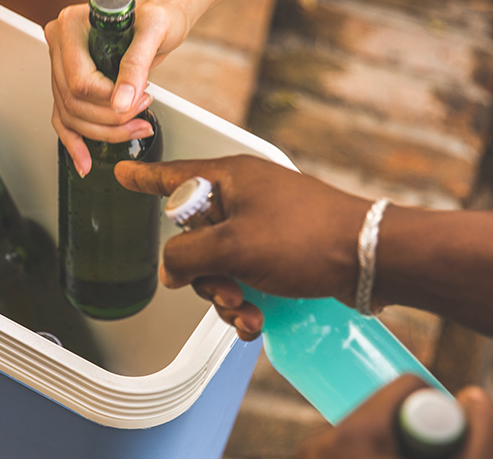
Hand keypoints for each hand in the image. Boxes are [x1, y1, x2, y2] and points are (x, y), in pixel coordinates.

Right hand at [46, 0, 189, 176]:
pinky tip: (84, 162)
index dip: (109, 100)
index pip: (79, 81)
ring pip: (70, 114)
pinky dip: (75, 142)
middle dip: (110, 118)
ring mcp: (61, 64)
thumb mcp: (153, 32)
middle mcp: (59, 44)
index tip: (139, 99)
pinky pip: (64, 118)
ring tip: (136, 127)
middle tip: (142, 113)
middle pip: (73, 101)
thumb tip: (122, 103)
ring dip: (103, 131)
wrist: (160, 12)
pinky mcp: (69, 81)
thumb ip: (135, 66)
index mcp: (70, 26)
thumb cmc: (157, 12)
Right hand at [115, 155, 373, 336]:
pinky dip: (247, 301)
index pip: (173, 176)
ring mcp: (264, 225)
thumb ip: (187, 257)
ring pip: (220, 264)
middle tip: (224, 291)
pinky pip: (247, 277)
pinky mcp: (282, 252)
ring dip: (225, 295)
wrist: (370, 259)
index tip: (122, 172)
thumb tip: (172, 270)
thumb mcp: (233, 247)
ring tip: (246, 312)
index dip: (144, 179)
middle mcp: (246, 197)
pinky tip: (257, 321)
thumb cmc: (308, 238)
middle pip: (194, 236)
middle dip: (203, 275)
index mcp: (230, 179)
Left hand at [299, 376, 492, 458]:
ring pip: (370, 438)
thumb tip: (474, 393)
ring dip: (395, 454)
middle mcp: (316, 445)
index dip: (441, 419)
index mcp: (352, 437)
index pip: (406, 388)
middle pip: (387, 413)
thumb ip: (485, 435)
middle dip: (415, 439)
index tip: (446, 454)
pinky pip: (350, 454)